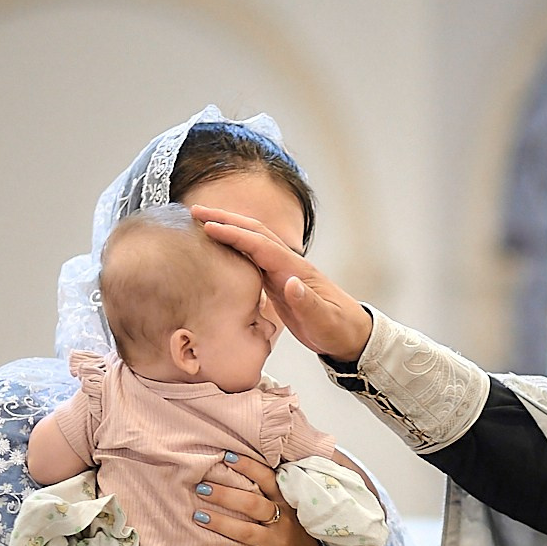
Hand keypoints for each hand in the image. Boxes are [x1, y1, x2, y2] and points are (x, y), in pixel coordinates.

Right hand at [192, 206, 372, 361]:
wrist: (351, 334)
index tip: (209, 227)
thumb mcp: (325, 321)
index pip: (261, 245)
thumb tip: (292, 283)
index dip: (235, 234)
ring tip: (200, 222)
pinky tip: (218, 247)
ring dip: (228, 228)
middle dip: (226, 219)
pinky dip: (234, 247)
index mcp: (296, 270)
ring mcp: (283, 271)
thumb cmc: (338, 328)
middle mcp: (288, 265)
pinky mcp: (278, 282)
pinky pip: (252, 258)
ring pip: (252, 242)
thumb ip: (308, 303)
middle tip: (196, 211)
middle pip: (254, 233)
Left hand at [193, 452, 334, 545]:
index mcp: (285, 503)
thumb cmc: (289, 533)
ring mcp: (277, 544)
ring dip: (220, 523)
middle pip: (253, 504)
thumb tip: (231, 468)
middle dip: (226, 495)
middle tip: (201, 488)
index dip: (249, 467)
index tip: (227, 457)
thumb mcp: (287, 511)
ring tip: (198, 516)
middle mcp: (282, 521)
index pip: (268, 480)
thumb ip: (266, 494)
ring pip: (246, 532)